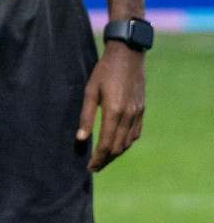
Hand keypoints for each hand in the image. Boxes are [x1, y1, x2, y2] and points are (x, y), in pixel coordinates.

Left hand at [78, 40, 145, 170]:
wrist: (128, 56)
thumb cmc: (104, 71)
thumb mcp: (90, 91)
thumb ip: (86, 116)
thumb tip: (81, 138)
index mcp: (114, 111)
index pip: (106, 143)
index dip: (98, 158)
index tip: (89, 167)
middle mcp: (128, 116)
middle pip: (118, 147)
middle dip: (106, 160)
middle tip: (94, 167)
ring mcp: (138, 113)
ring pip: (128, 142)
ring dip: (116, 153)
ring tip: (104, 159)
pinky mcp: (142, 110)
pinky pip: (135, 133)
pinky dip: (126, 143)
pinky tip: (118, 144)